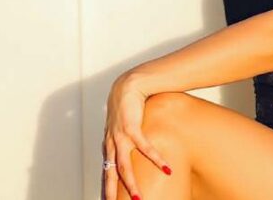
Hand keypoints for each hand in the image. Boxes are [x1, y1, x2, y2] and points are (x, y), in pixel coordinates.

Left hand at [102, 74, 171, 199]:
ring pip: (123, 166)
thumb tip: (137, 148)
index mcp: (109, 143)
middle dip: (111, 191)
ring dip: (131, 183)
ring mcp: (120, 136)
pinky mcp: (132, 127)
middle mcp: (111, 142)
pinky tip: (166, 169)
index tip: (107, 199)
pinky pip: (145, 148)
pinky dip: (156, 159)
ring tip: (139, 199)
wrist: (129, 84)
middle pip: (110, 173)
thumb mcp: (124, 124)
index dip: (106, 185)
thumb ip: (127, 137)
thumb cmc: (129, 104)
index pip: (106, 169)